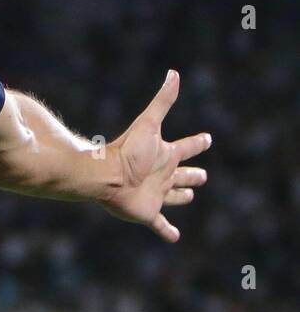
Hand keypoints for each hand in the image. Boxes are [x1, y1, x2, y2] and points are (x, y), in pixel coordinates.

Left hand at [100, 70, 211, 242]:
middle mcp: (162, 174)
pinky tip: (174, 238)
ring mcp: (155, 194)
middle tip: (202, 175)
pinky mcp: (147, 213)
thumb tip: (174, 73)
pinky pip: (160, 225)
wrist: (103, 175)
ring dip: (182, 197)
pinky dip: (167, 231)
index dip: (198, 143)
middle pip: (183, 173)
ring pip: (174, 197)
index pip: (187, 147)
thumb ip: (162, 100)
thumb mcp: (148, 123)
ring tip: (189, 196)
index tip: (207, 138)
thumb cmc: (125, 150)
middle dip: (193, 174)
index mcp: (165, 155)